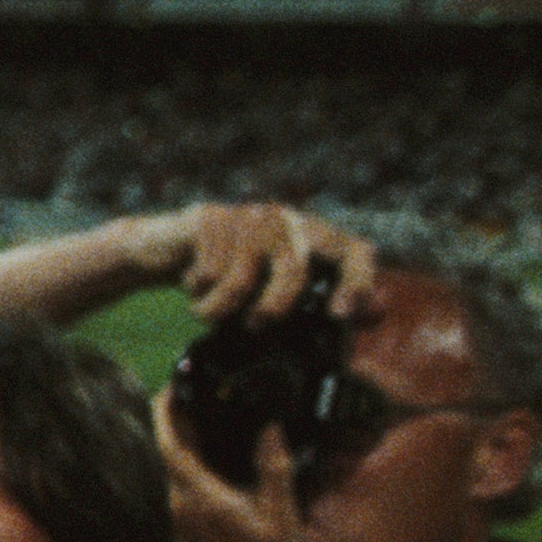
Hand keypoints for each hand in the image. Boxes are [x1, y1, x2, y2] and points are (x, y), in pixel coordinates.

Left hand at [152, 385, 302, 541]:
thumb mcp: (280, 518)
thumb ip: (274, 470)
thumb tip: (271, 428)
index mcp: (196, 493)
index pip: (167, 440)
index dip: (166, 407)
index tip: (177, 383)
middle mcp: (175, 499)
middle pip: (162, 444)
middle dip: (173, 413)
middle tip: (196, 387)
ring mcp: (172, 510)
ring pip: (166, 460)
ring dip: (179, 434)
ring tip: (207, 409)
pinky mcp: (177, 520)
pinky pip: (175, 476)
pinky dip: (186, 455)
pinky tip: (211, 447)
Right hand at [160, 202, 371, 324]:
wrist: (163, 247)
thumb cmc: (227, 275)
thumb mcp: (274, 291)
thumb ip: (323, 301)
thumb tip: (378, 312)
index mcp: (312, 236)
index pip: (355, 252)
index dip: (356, 283)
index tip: (339, 315)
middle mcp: (287, 219)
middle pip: (296, 268)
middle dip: (273, 307)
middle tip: (254, 326)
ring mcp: (248, 215)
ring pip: (246, 276)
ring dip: (221, 309)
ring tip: (208, 314)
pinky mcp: (209, 218)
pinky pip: (210, 272)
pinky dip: (198, 294)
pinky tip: (192, 289)